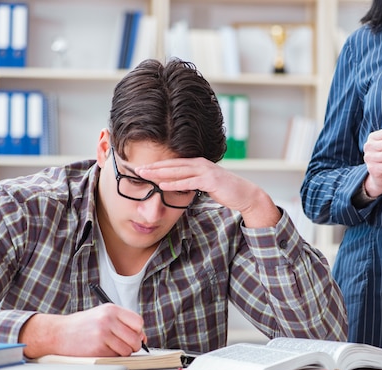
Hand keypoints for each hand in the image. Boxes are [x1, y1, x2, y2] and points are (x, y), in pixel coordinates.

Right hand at [19, 304, 146, 357]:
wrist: (58, 333)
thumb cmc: (82, 325)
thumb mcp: (102, 315)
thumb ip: (122, 323)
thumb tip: (143, 338)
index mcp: (111, 309)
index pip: (138, 322)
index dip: (138, 331)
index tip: (133, 335)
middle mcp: (108, 319)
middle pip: (135, 337)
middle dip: (133, 345)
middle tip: (125, 346)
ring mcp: (103, 334)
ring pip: (127, 349)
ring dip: (123, 352)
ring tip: (111, 348)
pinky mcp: (97, 348)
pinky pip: (115, 357)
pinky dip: (112, 357)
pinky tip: (102, 351)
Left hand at [136, 158, 280, 227]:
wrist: (245, 194)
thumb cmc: (226, 191)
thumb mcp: (206, 184)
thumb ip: (193, 183)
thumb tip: (180, 187)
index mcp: (197, 163)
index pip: (173, 163)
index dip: (156, 165)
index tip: (141, 168)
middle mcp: (200, 164)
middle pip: (172, 164)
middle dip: (153, 166)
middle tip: (135, 168)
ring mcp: (205, 171)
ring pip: (177, 171)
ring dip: (159, 173)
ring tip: (144, 175)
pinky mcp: (210, 180)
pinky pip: (189, 182)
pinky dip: (174, 183)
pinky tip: (162, 185)